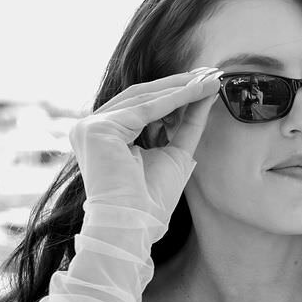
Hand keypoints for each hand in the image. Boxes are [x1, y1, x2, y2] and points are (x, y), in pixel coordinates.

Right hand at [69, 68, 222, 223]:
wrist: (133, 227)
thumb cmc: (150, 203)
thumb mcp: (173, 154)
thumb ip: (183, 126)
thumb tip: (204, 95)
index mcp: (105, 137)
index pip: (143, 108)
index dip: (176, 95)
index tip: (205, 84)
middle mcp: (93, 129)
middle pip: (142, 98)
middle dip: (179, 85)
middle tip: (210, 74)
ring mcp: (91, 127)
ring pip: (143, 99)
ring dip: (180, 88)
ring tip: (209, 79)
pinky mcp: (97, 129)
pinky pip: (143, 109)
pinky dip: (173, 99)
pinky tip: (197, 91)